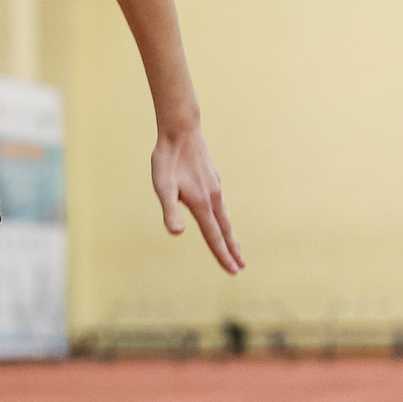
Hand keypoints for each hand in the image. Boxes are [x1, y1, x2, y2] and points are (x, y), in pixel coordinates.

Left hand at [152, 123, 243, 273]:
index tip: (233, 270)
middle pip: (224, 230)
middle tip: (240, 268)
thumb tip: (177, 233)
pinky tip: (219, 219)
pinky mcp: (212, 179)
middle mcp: (212, 197)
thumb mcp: (163, 187)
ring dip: (230, 235)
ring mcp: (214, 188)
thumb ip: (170, 211)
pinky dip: (224, 219)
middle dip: (231, 250)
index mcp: (201, 204)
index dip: (222, 255)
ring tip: (235, 248)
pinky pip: (220, 205)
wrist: (180, 130)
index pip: (213, 236)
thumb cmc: (168, 160)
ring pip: (224, 217)